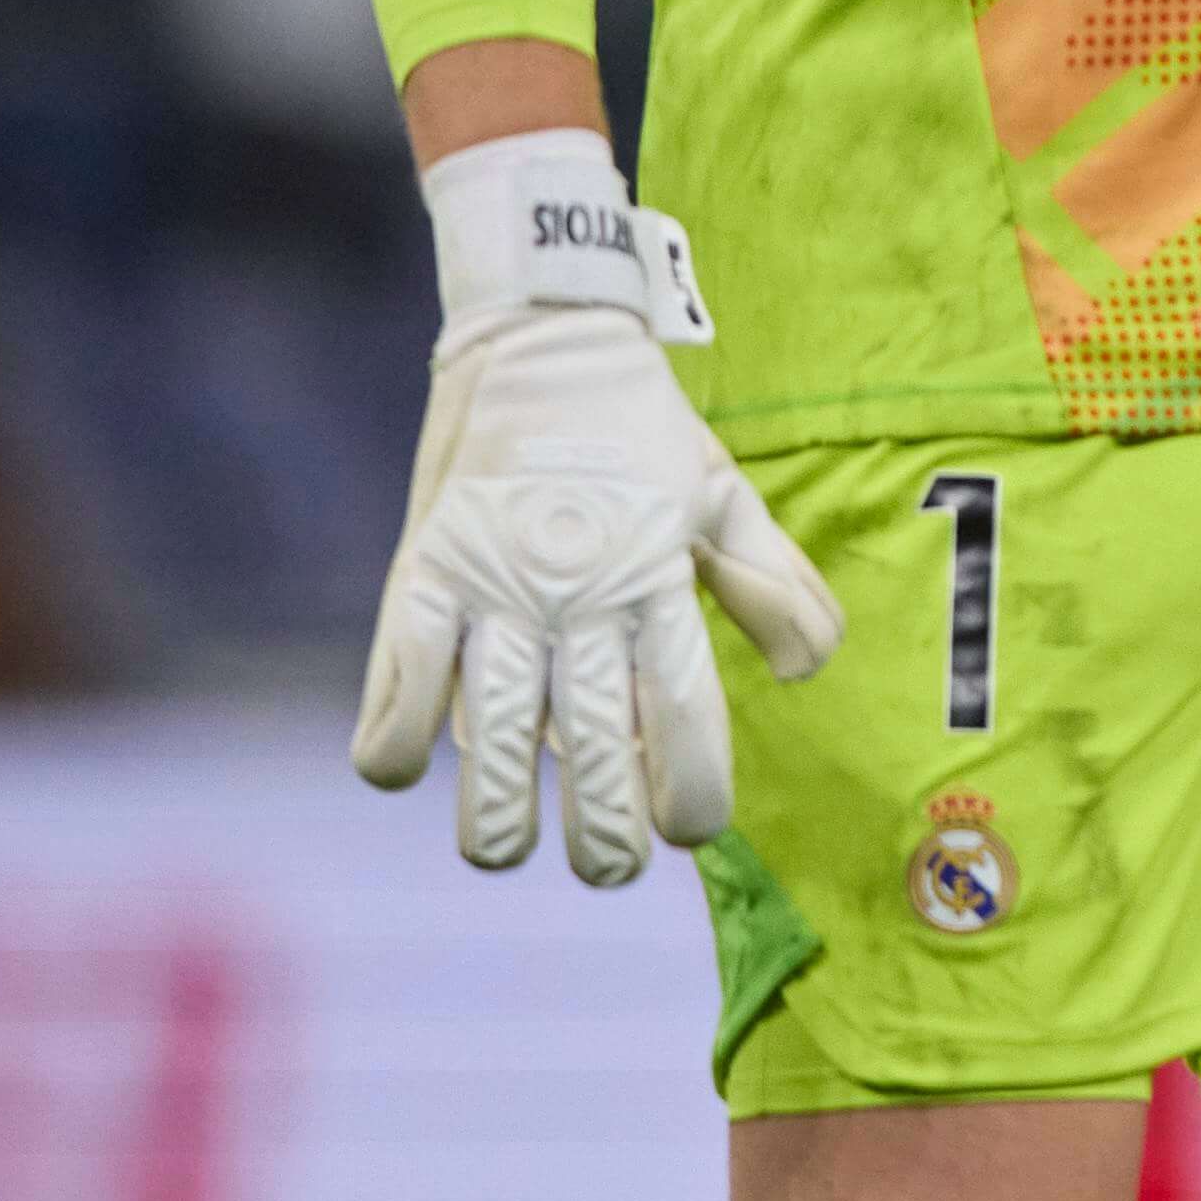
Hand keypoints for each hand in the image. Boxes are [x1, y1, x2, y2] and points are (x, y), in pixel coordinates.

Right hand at [355, 132, 840, 884]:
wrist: (544, 334)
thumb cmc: (644, 433)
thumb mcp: (723, 494)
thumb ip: (771, 584)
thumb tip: (805, 672)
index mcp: (659, 576)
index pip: (683, 708)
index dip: (688, 790)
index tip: (690, 833)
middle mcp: (581, 590)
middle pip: (591, 744)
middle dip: (602, 834)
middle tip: (608, 865)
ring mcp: (496, 581)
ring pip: (491, 734)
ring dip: (495, 817)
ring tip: (504, 849)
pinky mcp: (423, 566)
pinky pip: (400, 674)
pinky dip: (395, 737)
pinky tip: (406, 768)